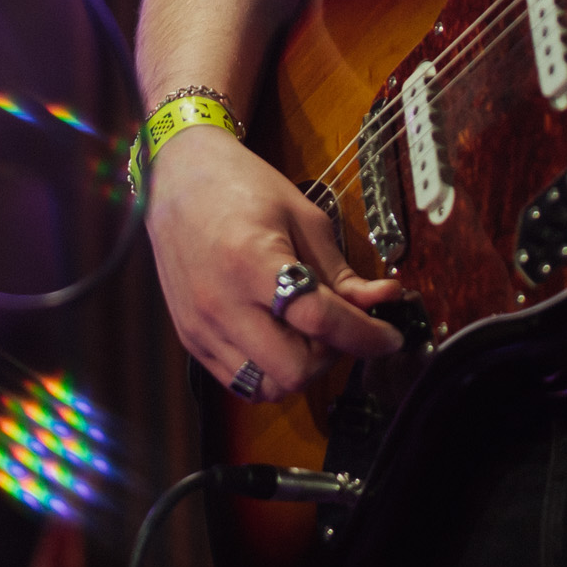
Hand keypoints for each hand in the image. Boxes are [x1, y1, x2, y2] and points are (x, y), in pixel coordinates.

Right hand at [144, 127, 406, 403]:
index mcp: (251, 262)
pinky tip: (278, 336)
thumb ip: (340, 270)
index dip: (365, 335)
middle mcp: (221, 303)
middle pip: (294, 370)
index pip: (319, 319)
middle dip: (330, 355)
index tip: (390, 336)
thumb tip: (382, 301)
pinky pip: (239, 381)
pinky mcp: (190, 339)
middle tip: (339, 328)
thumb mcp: (302, 216)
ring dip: (299, 368)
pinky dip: (268, 369)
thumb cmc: (240, 186)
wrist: (176, 179)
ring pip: (267, 387)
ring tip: (305, 333)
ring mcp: (201, 327)